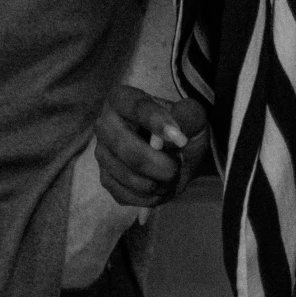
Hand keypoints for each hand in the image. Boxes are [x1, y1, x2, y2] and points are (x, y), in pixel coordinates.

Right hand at [94, 85, 208, 206]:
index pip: (134, 107)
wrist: (177, 157)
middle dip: (158, 164)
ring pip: (126, 174)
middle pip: (125, 147)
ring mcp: (102, 153)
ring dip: (157, 183)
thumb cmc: (182, 132)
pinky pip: (125, 193)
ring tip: (171, 178)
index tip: (181, 139)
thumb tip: (180, 122)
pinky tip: (159, 187)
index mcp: (123, 99)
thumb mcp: (193, 120)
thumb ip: (191, 116)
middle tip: (177, 168)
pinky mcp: (105, 178)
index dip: (156, 122)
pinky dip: (149, 197)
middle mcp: (104, 124)